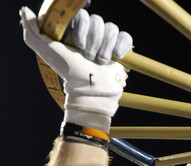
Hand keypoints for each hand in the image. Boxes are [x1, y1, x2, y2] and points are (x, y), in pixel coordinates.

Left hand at [20, 7, 130, 130]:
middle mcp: (92, 34)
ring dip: (104, 46)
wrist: (91, 89)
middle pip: (98, 21)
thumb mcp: (45, 50)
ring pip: (111, 28)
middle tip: (88, 58)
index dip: (81, 26)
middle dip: (92, 41)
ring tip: (100, 62)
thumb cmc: (69, 71)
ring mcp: (108, 41)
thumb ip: (32, 30)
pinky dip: (120, 46)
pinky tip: (115, 57)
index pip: (82, 14)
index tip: (78, 44)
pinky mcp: (122, 49)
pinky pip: (125, 36)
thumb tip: (25, 11)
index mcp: (76, 30)